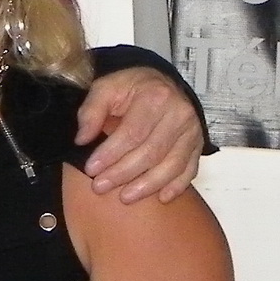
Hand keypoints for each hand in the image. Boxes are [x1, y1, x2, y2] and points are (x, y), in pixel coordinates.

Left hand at [75, 67, 203, 202]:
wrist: (161, 82)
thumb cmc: (131, 87)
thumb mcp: (106, 88)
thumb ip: (91, 111)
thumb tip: (82, 139)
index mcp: (155, 97)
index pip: (131, 133)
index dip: (110, 154)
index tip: (91, 169)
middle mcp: (178, 114)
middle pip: (151, 152)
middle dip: (123, 174)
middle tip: (100, 187)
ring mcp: (191, 131)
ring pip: (171, 165)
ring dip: (147, 185)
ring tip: (125, 197)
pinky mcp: (197, 144)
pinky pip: (190, 169)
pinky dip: (177, 186)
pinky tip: (161, 198)